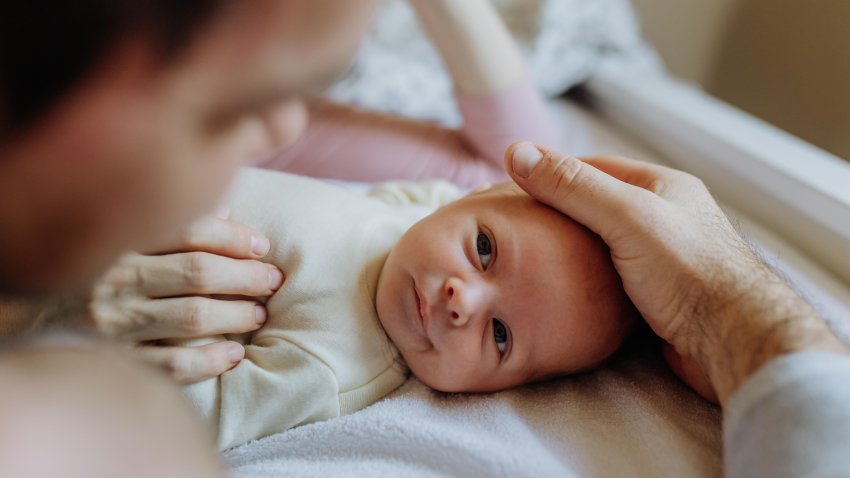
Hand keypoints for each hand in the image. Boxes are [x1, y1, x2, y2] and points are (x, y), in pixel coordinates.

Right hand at [87, 214, 283, 382]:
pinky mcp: (116, 360)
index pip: (189, 230)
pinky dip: (211, 360)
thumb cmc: (94, 273)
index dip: (234, 236)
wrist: (35, 321)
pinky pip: (174, 364)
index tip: (262, 245)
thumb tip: (225, 209)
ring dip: (236, 315)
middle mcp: (114, 279)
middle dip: (246, 276)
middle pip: (198, 272)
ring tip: (258, 313)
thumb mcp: (121, 238)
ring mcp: (113, 322)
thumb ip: (171, 223)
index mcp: (118, 240)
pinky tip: (235, 353)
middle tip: (272, 281)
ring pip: (193, 316)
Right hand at [504, 142, 845, 403]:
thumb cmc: (688, 272)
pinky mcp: (657, 296)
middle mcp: (664, 218)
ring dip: (568, 250)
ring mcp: (661, 258)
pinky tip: (560, 287)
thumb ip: (572, 186)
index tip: (511, 186)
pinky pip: (609, 279)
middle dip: (556, 214)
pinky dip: (583, 280)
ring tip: (527, 257)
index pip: (593, 168)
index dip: (551, 173)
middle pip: (595, 206)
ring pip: (600, 245)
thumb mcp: (625, 216)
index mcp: (663, 186)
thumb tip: (516, 152)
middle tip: (513, 225)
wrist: (733, 342)